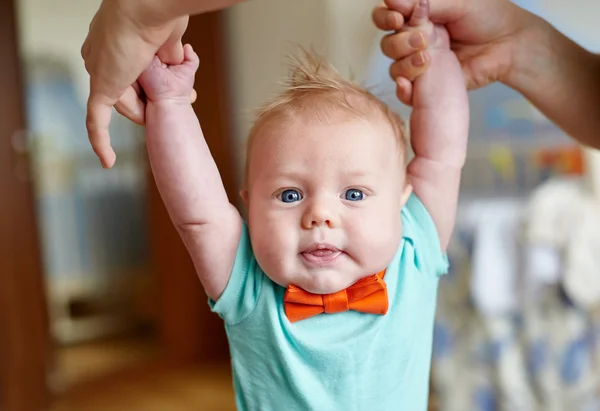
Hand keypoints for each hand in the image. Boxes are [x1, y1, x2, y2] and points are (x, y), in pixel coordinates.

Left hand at [81, 0, 189, 167]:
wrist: (149, 6)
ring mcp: (98, 71)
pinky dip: (101, 143)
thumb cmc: (161, 12)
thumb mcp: (168, 40)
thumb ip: (169, 54)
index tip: (177, 92)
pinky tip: (108, 163)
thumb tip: (177, 62)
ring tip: (167, 104)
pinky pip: (96, 120)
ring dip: (146, 109)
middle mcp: (100, 55)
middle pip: (125, 91)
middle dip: (152, 101)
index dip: (152, 87)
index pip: (130, 75)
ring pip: (122, 104)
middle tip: (181, 100)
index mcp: (114, 43)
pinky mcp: (102, 87)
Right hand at [373, 0, 529, 99]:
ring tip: (428, 59)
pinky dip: (404, 89)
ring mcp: (421, 64)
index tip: (398, 18)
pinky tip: (411, 83)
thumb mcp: (458, 2)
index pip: (385, 17)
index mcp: (418, 16)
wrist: (509, 45)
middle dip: (400, 42)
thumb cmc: (488, 16)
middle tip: (423, 39)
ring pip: (394, 67)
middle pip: (387, 44)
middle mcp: (415, 40)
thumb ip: (424, 2)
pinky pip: (406, 92)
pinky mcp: (428, 86)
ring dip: (405, 63)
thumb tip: (390, 0)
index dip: (384, 18)